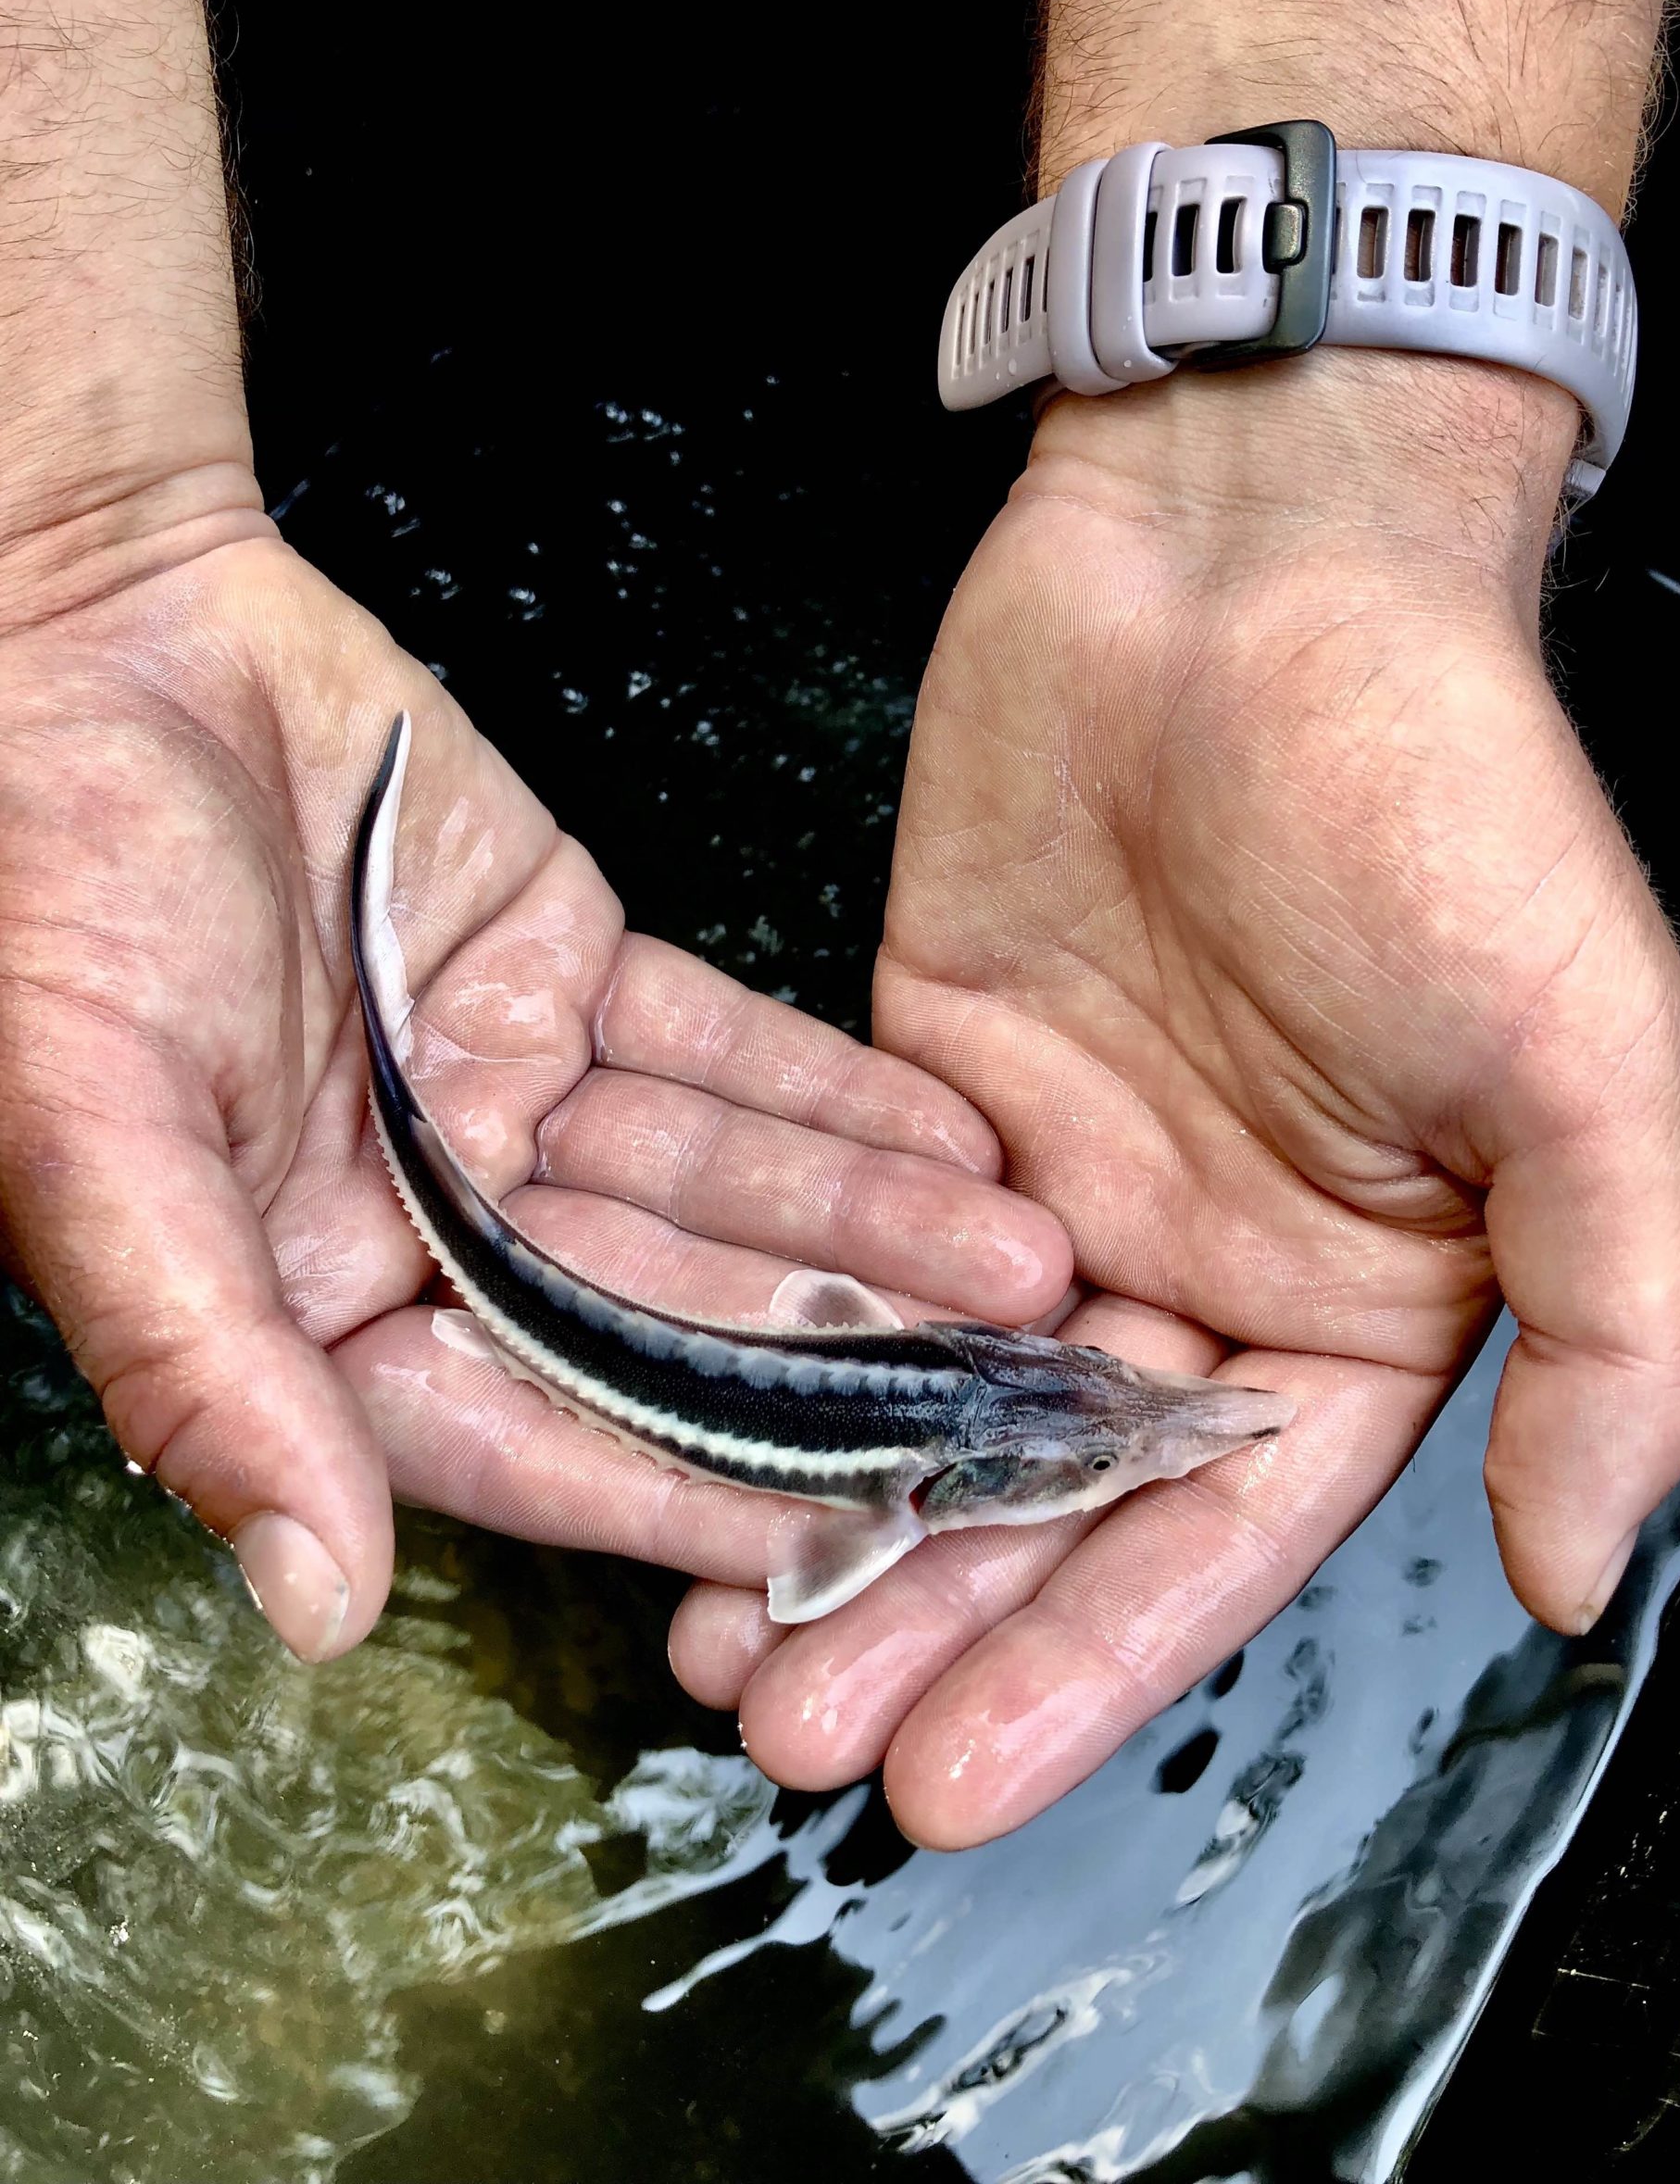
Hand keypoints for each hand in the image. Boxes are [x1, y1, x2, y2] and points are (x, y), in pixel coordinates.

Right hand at [0, 538, 1071, 1660]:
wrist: (99, 636)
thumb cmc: (46, 884)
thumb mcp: (94, 1134)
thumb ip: (206, 1364)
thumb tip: (312, 1602)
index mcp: (303, 1301)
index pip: (517, 1428)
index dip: (671, 1487)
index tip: (837, 1538)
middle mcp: (423, 1226)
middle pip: (652, 1318)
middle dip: (824, 1354)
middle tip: (996, 1395)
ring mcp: (508, 1097)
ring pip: (709, 1187)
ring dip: (863, 1225)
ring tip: (1024, 1261)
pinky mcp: (568, 973)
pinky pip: (718, 1049)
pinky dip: (827, 1092)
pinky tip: (949, 1139)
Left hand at [669, 361, 1679, 1844]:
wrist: (1252, 555)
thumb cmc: (1444, 786)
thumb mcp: (1582, 1061)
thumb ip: (1614, 1323)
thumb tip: (1583, 1577)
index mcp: (1356, 1300)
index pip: (1214, 1533)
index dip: (1087, 1664)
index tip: (954, 1784)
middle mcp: (1194, 1264)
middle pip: (1044, 1495)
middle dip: (926, 1623)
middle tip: (794, 1738)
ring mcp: (1051, 1178)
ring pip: (922, 1394)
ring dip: (823, 1513)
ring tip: (713, 1640)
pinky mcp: (927, 1083)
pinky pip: (838, 1242)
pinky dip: (766, 1340)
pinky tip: (675, 1430)